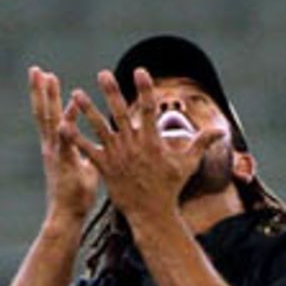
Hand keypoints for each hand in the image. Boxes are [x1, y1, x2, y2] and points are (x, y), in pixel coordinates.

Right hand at [28, 66, 98, 223]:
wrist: (66, 216)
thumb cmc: (77, 195)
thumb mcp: (85, 168)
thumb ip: (88, 153)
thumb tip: (101, 146)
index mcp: (56, 146)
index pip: (52, 116)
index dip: (50, 97)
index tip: (49, 77)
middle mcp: (51, 146)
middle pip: (44, 112)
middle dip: (40, 90)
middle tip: (36, 69)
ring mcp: (55, 153)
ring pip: (49, 120)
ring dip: (48, 98)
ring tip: (47, 77)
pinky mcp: (63, 162)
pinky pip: (66, 140)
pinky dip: (66, 124)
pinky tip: (67, 110)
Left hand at [68, 68, 219, 224]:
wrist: (152, 214)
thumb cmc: (170, 188)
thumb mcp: (188, 164)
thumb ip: (202, 143)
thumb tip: (222, 131)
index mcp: (152, 141)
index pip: (149, 109)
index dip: (144, 89)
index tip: (139, 71)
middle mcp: (133, 146)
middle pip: (120, 114)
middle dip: (111, 92)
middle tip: (103, 74)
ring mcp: (117, 157)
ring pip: (100, 129)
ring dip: (88, 110)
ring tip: (76, 94)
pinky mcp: (105, 168)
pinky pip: (88, 151)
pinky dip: (75, 138)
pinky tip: (63, 125)